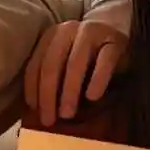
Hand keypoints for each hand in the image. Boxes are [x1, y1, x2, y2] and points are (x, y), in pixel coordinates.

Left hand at [23, 4, 129, 125]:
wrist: (116, 29)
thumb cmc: (87, 52)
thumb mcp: (65, 58)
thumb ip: (53, 76)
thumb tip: (39, 110)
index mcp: (51, 36)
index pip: (36, 64)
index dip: (33, 89)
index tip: (35, 111)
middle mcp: (67, 30)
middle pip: (52, 65)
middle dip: (48, 95)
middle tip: (49, 120)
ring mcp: (91, 33)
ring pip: (75, 64)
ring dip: (69, 92)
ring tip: (67, 114)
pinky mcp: (115, 40)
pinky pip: (105, 62)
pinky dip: (97, 80)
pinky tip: (92, 97)